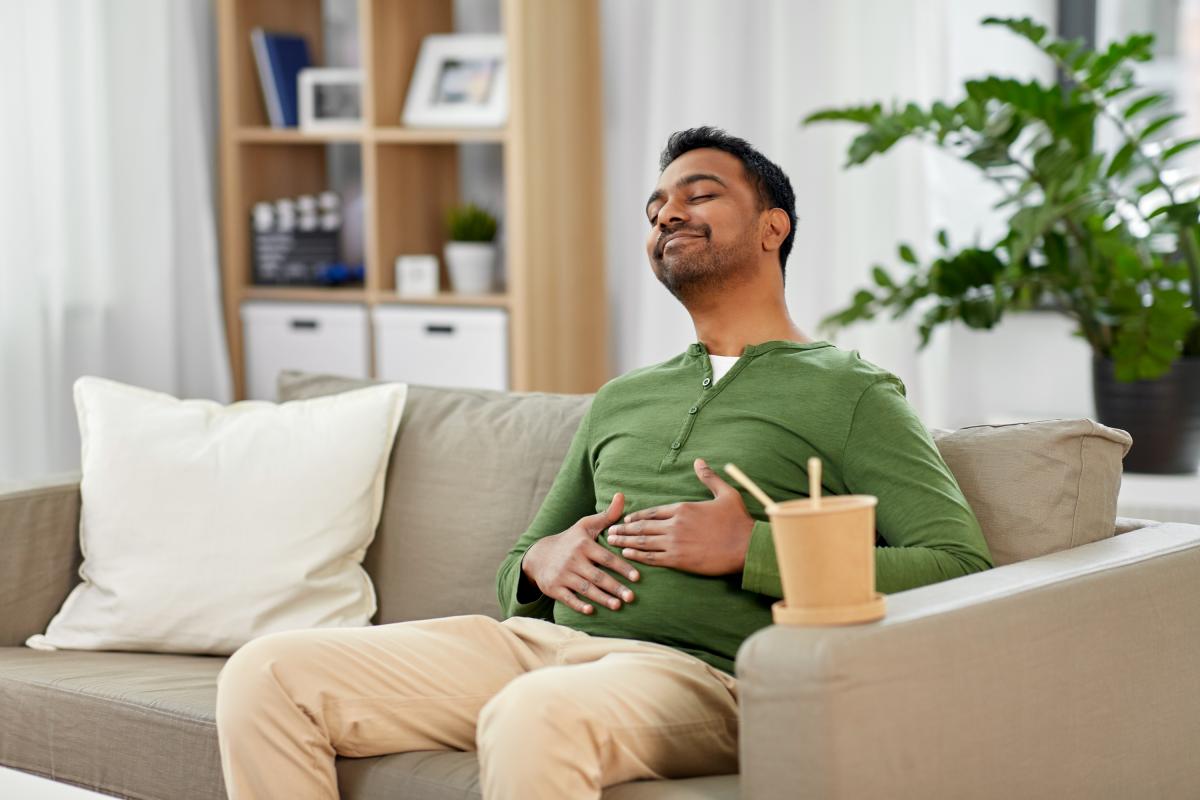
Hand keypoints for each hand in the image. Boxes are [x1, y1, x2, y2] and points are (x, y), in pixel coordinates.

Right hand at [521, 493, 640, 614]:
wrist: (539, 555)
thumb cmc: (571, 540)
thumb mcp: (586, 525)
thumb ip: (607, 515)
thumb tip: (622, 495)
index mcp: (583, 545)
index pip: (606, 558)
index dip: (622, 568)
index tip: (637, 577)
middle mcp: (573, 560)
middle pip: (597, 576)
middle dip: (615, 588)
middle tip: (632, 598)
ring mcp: (563, 574)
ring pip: (585, 589)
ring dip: (602, 599)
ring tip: (618, 606)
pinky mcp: (554, 587)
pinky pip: (568, 598)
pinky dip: (578, 604)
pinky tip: (590, 611)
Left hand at [605, 459, 753, 574]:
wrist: (747, 547)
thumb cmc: (738, 521)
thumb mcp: (726, 494)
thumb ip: (709, 478)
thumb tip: (700, 461)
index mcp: (683, 508)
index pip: (653, 512)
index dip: (637, 516)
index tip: (625, 519)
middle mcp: (675, 524)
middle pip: (642, 526)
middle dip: (624, 529)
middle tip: (609, 531)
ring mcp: (675, 543)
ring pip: (643, 541)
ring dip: (625, 541)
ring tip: (611, 541)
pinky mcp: (679, 560)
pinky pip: (653, 558)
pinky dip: (638, 556)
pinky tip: (627, 555)